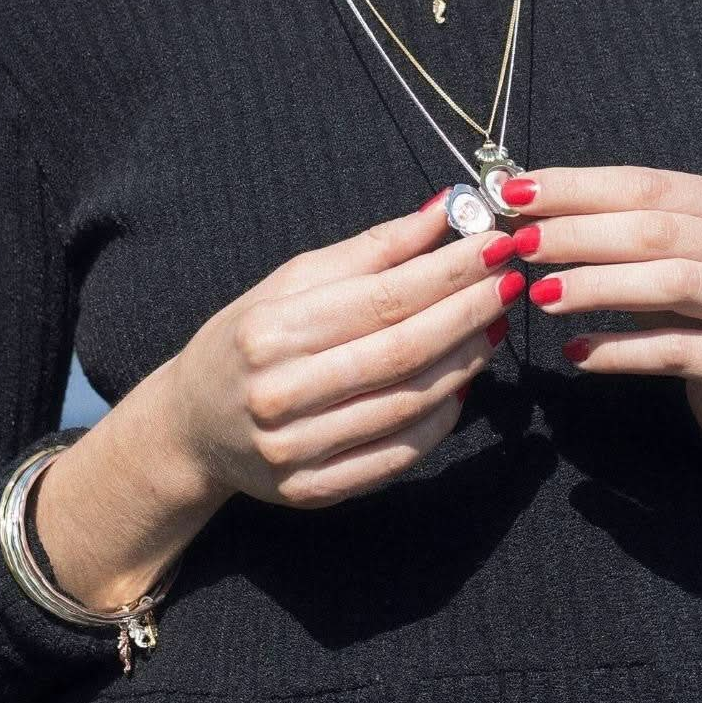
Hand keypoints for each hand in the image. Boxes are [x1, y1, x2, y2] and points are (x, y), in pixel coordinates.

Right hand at [161, 190, 524, 508]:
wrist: (191, 426)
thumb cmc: (247, 339)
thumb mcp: (291, 283)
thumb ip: (370, 250)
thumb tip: (441, 211)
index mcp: (271, 331)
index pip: (382, 298)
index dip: (449, 272)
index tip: (495, 245)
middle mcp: (280, 393)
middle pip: (403, 351)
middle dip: (469, 311)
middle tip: (510, 281)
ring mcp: (296, 450)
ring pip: (409, 403)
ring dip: (466, 361)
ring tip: (493, 325)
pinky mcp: (314, 491)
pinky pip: (400, 454)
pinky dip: (441, 418)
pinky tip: (462, 383)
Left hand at [499, 165, 701, 450]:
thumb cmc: (697, 317)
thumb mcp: (663, 264)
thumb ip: (614, 233)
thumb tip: (526, 209)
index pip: (649, 185)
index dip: (579, 186)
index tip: (518, 193)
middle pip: (659, 231)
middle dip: (580, 233)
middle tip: (522, 244)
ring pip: (671, 284)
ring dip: (596, 286)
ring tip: (541, 294)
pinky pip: (678, 351)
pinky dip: (620, 350)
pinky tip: (576, 353)